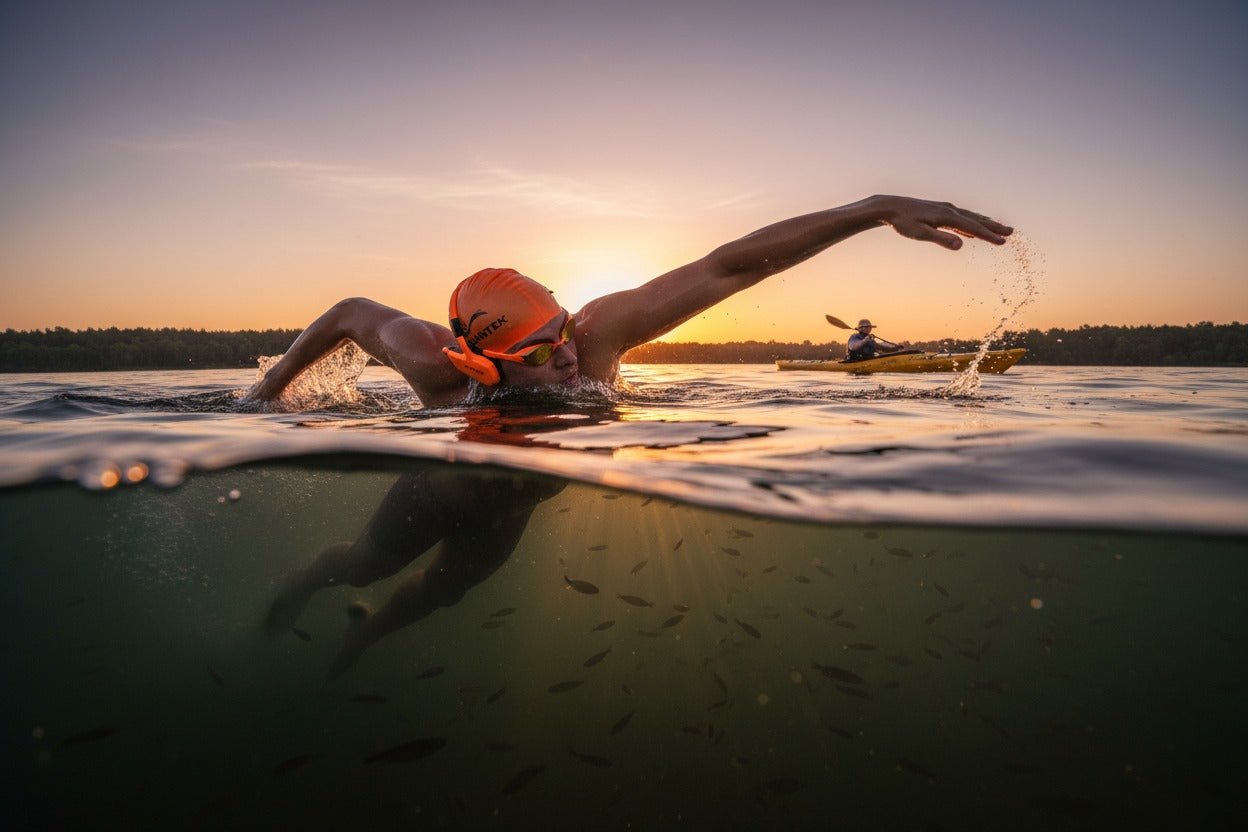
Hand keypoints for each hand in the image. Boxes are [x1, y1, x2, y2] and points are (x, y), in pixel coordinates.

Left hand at [870, 196, 1011, 249]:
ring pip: (970, 217)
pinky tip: (971, 230)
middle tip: (1011, 233)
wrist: (889, 206)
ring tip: (998, 229)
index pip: (974, 228)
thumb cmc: (903, 222)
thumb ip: (942, 239)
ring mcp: (945, 209)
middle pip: (976, 219)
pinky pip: (960, 217)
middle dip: (994, 227)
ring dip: (985, 223)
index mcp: (948, 216)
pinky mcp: (939, 211)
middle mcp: (950, 210)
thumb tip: (961, 245)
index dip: (989, 235)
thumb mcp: (921, 233)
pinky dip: (970, 222)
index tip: (1003, 242)